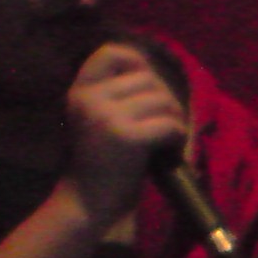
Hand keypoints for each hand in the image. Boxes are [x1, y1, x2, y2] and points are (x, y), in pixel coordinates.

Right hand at [62, 42, 187, 223]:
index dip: (136, 61)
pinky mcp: (127, 138)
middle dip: (165, 98)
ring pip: (162, 99)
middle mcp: (90, 99)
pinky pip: (169, 124)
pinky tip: (171, 148)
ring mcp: (107, 117)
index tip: (147, 84)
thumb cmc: (99, 162)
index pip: (110, 52)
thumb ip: (115, 93)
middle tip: (165, 122)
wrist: (86, 204)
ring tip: (168, 137)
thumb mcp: (96, 117)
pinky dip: (178, 135)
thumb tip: (153, 70)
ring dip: (175, 117)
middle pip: (148, 78)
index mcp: (80, 91)